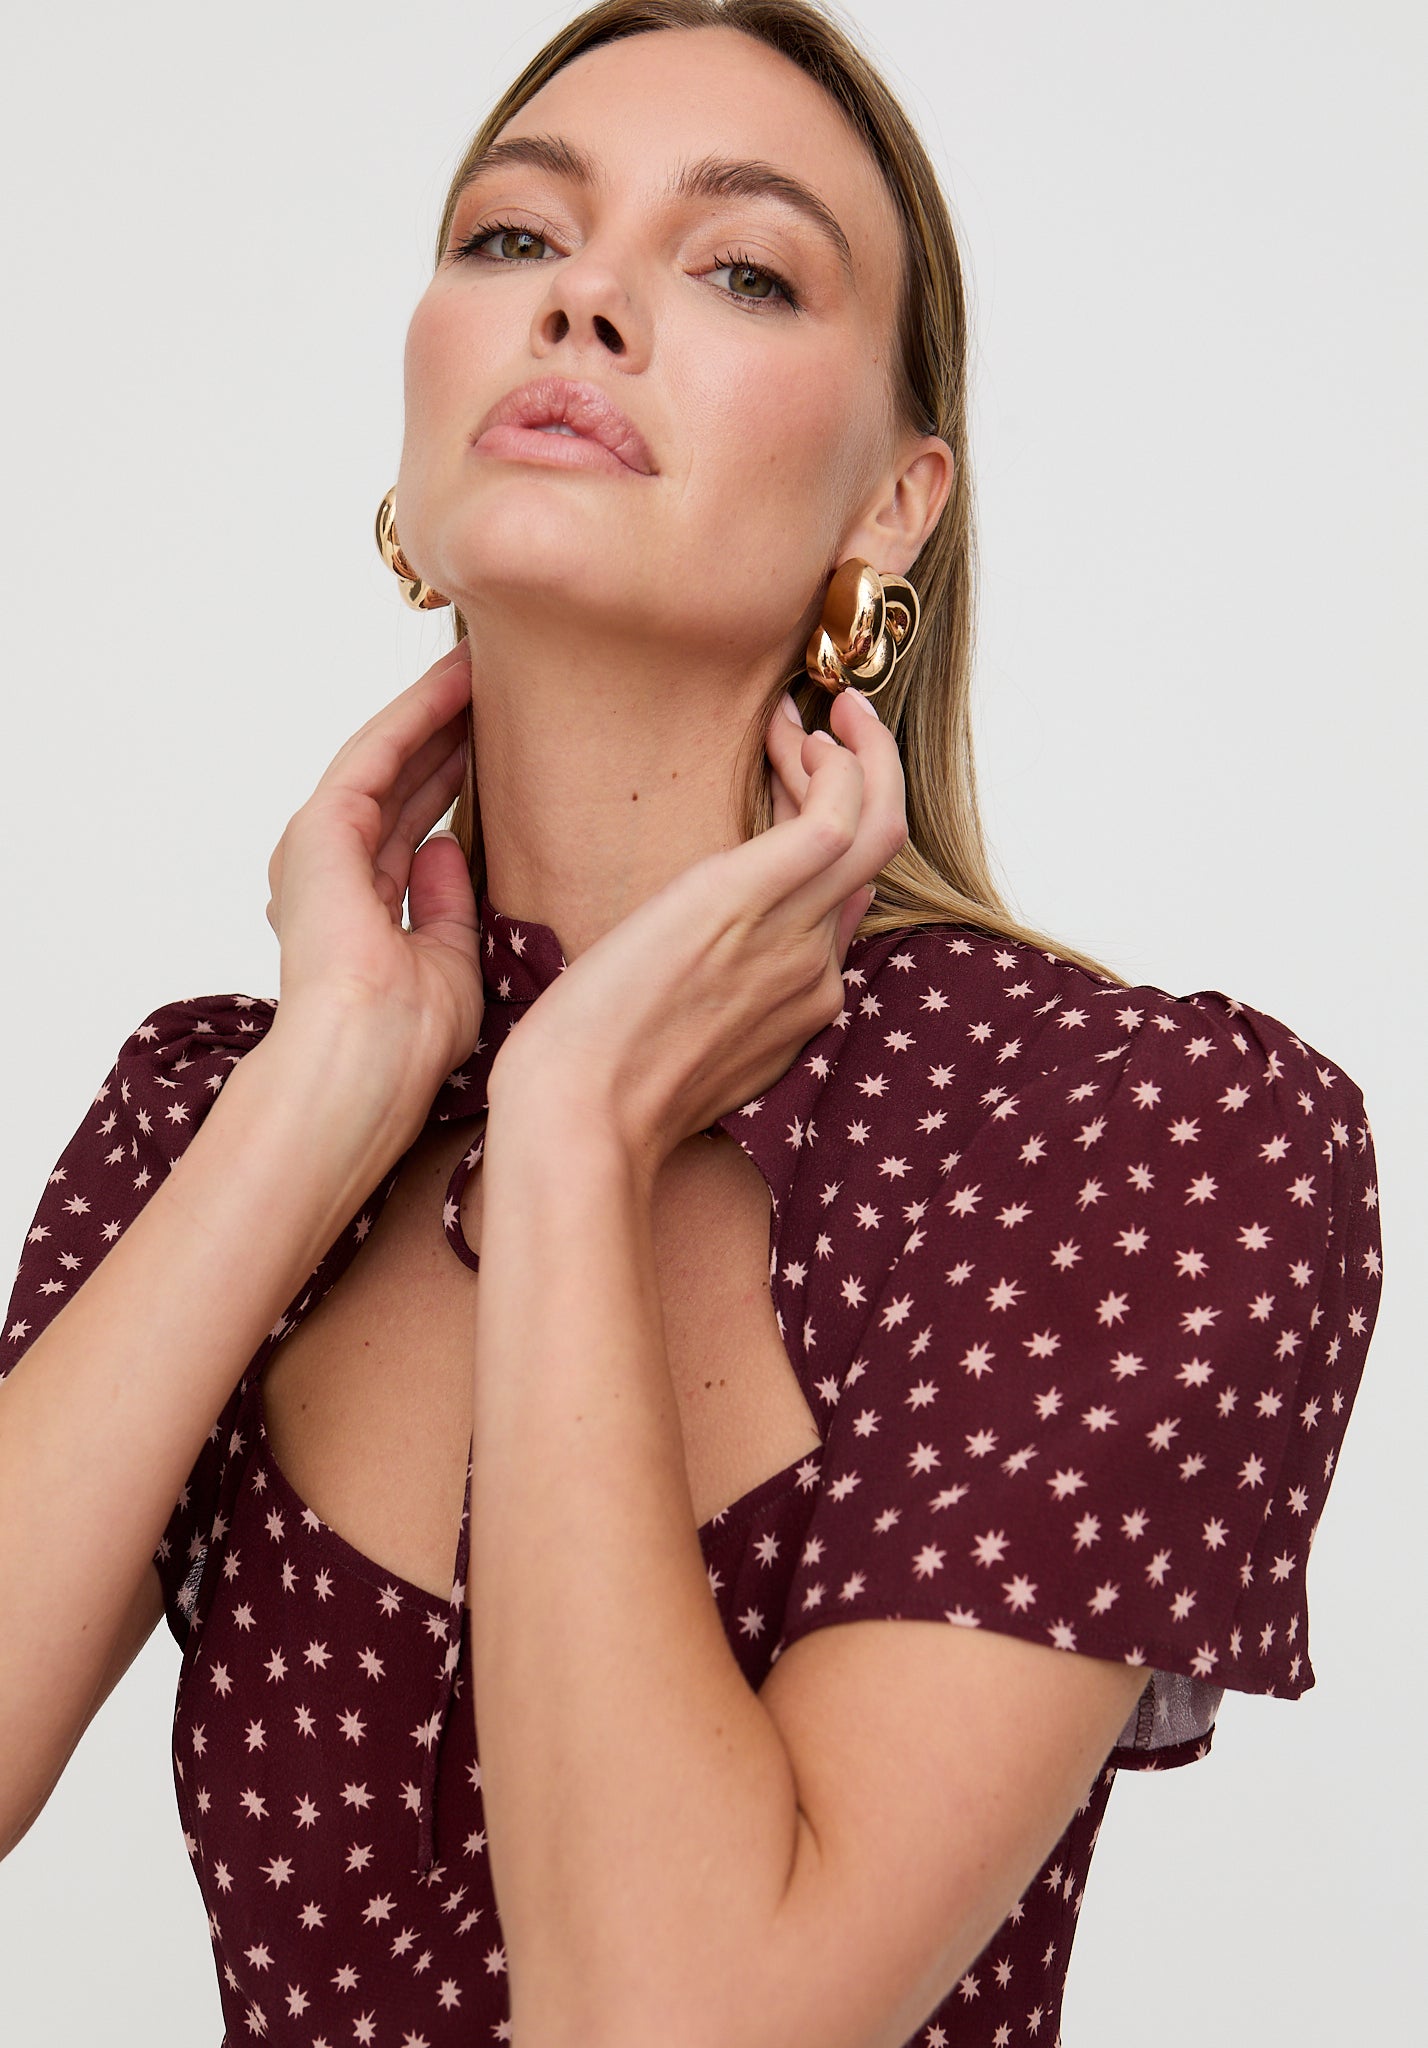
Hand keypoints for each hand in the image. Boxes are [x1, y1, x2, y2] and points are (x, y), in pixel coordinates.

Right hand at [264, 640, 482, 1114]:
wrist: (366, 1060)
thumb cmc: (408, 1038)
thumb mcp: (449, 960)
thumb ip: (447, 905)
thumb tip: (446, 849)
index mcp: (358, 908)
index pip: (410, 825)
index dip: (449, 778)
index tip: (489, 741)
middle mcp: (331, 873)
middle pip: (398, 785)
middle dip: (444, 734)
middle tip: (492, 685)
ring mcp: (318, 847)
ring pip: (386, 759)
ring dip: (431, 710)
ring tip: (479, 665)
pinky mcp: (320, 829)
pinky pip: (376, 755)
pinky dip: (415, 715)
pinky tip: (454, 680)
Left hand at [490, 685, 906, 1172]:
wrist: (580, 1114)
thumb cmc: (592, 1087)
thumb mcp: (668, 1049)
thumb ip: (708, 1004)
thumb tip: (701, 956)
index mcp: (794, 1008)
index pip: (843, 903)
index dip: (827, 837)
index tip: (788, 788)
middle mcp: (813, 972)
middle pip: (871, 857)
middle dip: (857, 780)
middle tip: (825, 726)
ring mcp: (795, 936)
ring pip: (876, 824)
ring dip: (854, 755)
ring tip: (807, 713)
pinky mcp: (755, 896)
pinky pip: (841, 809)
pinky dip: (835, 760)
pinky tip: (793, 728)